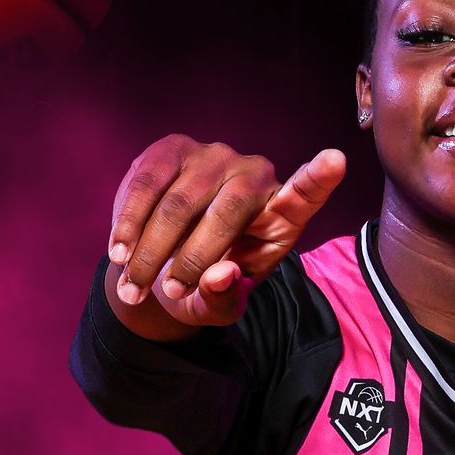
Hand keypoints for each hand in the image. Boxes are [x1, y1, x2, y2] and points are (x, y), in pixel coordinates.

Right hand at [106, 134, 346, 331]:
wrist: (160, 261)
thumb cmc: (204, 284)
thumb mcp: (217, 305)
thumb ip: (223, 299)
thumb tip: (222, 275)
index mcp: (281, 215)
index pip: (305, 194)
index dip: (318, 177)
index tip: (335, 160)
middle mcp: (253, 175)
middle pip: (226, 211)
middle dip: (190, 260)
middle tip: (167, 294)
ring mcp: (213, 156)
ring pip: (178, 202)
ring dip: (149, 250)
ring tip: (132, 286)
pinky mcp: (171, 149)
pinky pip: (145, 185)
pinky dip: (128, 225)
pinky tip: (120, 253)